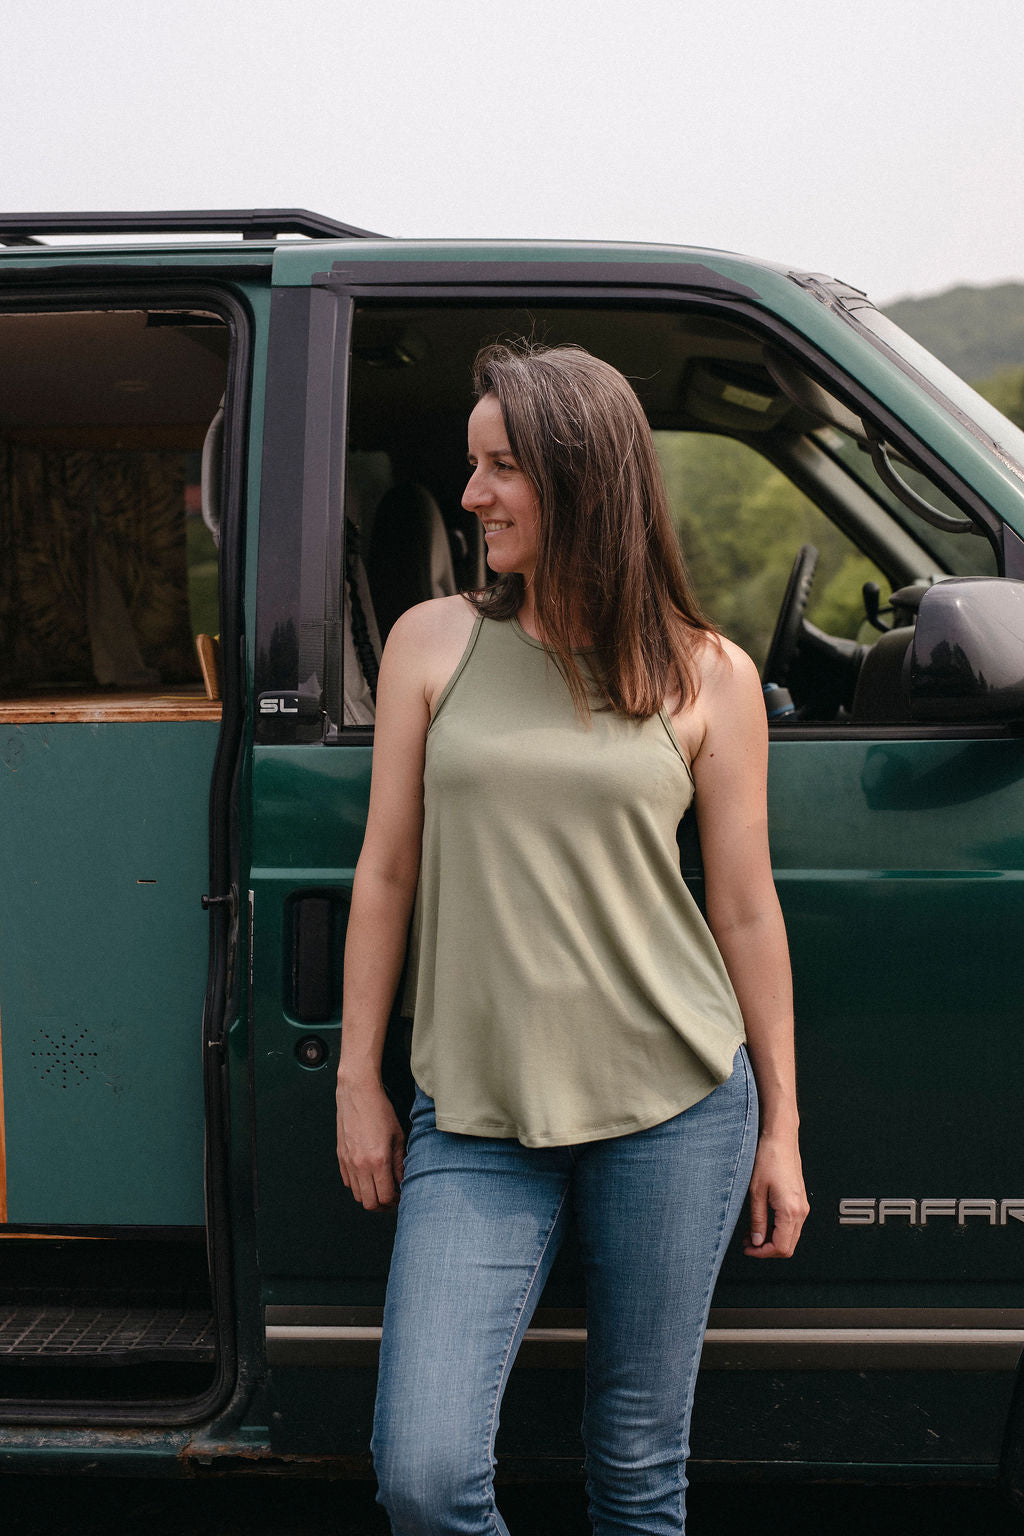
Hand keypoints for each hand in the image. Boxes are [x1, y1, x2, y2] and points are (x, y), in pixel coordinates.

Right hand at [336, 1072, 405, 1211]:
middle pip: (369, 1203)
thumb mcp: (398, 1137)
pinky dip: (358, 1185)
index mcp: (378, 1161)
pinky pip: (348, 1182)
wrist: (358, 1093)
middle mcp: (360, 1165)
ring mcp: (348, 1162)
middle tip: (392, 1198)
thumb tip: (402, 1182)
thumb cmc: (380, 1111)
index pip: (386, 1197)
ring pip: (357, 1195)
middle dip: (382, 1205)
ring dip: (369, 1196)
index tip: (401, 1196)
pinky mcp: (340, 1157)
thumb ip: (400, 1164)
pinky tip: (368, 1176)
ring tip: (381, 1187)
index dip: (396, 1202)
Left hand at [743, 1130, 808, 1257]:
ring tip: (752, 1233)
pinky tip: (763, 1223)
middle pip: (788, 1246)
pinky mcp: (800, 1201)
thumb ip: (757, 1219)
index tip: (749, 1249)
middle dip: (766, 1249)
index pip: (780, 1247)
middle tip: (748, 1244)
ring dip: (771, 1240)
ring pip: (790, 1237)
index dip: (763, 1253)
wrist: (781, 1139)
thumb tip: (756, 1240)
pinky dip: (777, 1230)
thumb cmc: (769, 1158)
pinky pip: (791, 1225)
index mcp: (790, 1211)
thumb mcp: (756, 1191)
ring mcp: (802, 1206)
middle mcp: (801, 1211)